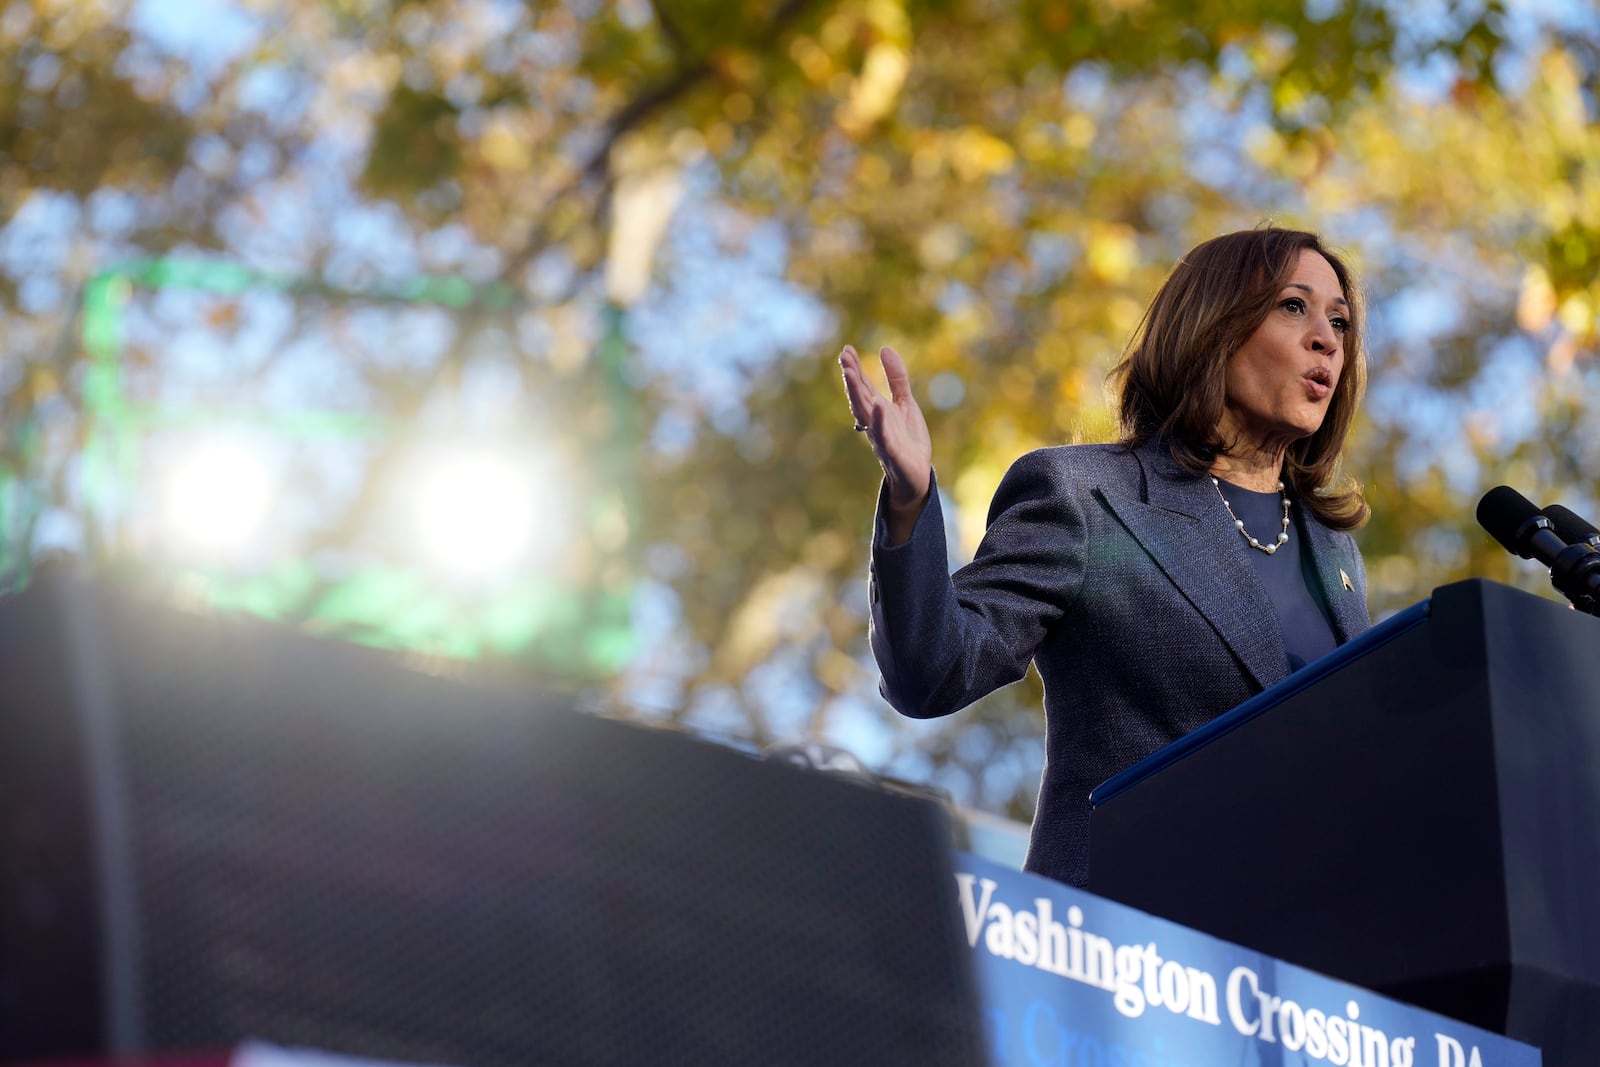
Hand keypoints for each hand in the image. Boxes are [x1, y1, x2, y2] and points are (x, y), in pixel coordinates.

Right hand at [839, 345, 932, 538]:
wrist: (917, 475)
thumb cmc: (908, 440)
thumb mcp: (905, 403)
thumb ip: (896, 378)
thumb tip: (884, 348)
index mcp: (877, 409)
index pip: (863, 386)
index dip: (855, 368)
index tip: (846, 349)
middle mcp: (874, 422)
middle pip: (859, 397)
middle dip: (851, 378)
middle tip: (843, 357)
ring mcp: (880, 436)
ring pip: (864, 413)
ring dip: (856, 394)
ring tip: (851, 374)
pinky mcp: (892, 451)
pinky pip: (883, 435)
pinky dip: (879, 421)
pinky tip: (879, 405)